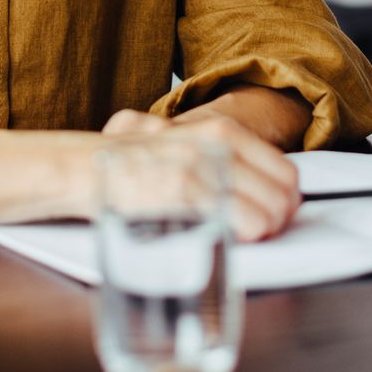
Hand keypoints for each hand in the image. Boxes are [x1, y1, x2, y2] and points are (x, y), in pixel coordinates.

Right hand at [102, 109, 301, 241]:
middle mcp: (219, 145)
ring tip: (239, 239)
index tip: (271, 217)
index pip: (286, 171)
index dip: (285, 203)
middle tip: (258, 235)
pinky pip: (244, 224)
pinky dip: (243, 238)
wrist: (85, 166)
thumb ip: (220, 159)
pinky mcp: (187, 193)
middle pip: (284, 195)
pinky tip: (223, 240)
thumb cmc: (133, 164)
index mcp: (222, 131)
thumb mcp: (184, 144)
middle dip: (279, 222)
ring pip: (271, 212)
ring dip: (263, 233)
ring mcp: (204, 168)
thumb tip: (260, 189)